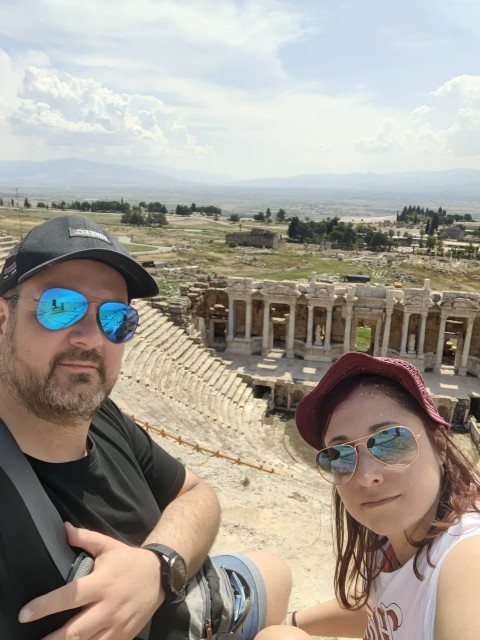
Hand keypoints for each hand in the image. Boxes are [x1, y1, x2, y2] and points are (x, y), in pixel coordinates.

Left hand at [18, 523, 164, 639]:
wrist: (161, 575)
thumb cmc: (130, 561)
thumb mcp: (109, 546)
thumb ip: (85, 538)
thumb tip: (64, 528)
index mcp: (102, 583)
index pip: (69, 596)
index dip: (45, 606)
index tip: (25, 614)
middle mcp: (108, 607)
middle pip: (75, 630)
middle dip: (52, 639)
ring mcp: (117, 624)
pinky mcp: (125, 636)